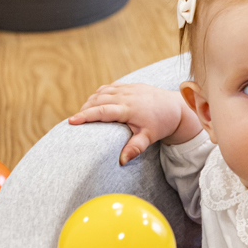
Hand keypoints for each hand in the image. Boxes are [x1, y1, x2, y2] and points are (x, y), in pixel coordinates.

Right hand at [68, 84, 203, 165]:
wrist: (176, 108)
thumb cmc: (162, 124)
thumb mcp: (149, 138)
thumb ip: (134, 148)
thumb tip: (121, 161)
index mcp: (128, 108)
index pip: (101, 111)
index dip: (85, 116)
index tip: (71, 121)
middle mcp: (126, 96)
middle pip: (97, 100)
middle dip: (84, 109)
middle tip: (75, 121)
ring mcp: (127, 88)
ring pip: (102, 92)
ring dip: (90, 101)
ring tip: (83, 113)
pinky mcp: (130, 85)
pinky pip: (109, 87)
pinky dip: (99, 94)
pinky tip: (95, 102)